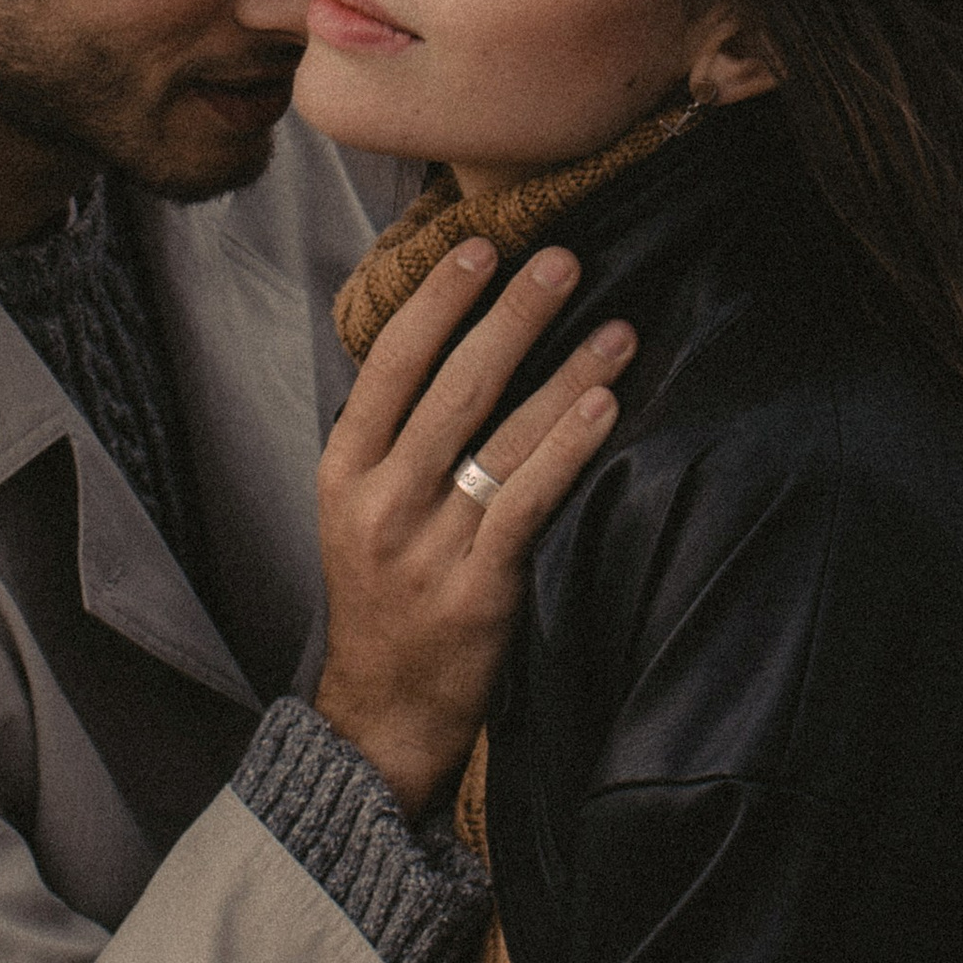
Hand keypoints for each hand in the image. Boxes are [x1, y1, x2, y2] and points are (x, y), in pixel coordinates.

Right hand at [313, 241, 632, 818]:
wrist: (380, 715)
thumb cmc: (385, 598)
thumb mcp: (359, 511)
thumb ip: (394, 437)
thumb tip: (450, 341)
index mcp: (344, 470)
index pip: (390, 366)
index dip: (436, 302)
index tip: (480, 248)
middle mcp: (379, 502)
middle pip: (451, 388)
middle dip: (512, 317)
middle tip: (562, 260)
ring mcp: (426, 547)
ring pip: (499, 440)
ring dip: (565, 376)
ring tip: (618, 328)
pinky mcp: (475, 591)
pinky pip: (527, 505)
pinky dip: (567, 450)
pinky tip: (605, 408)